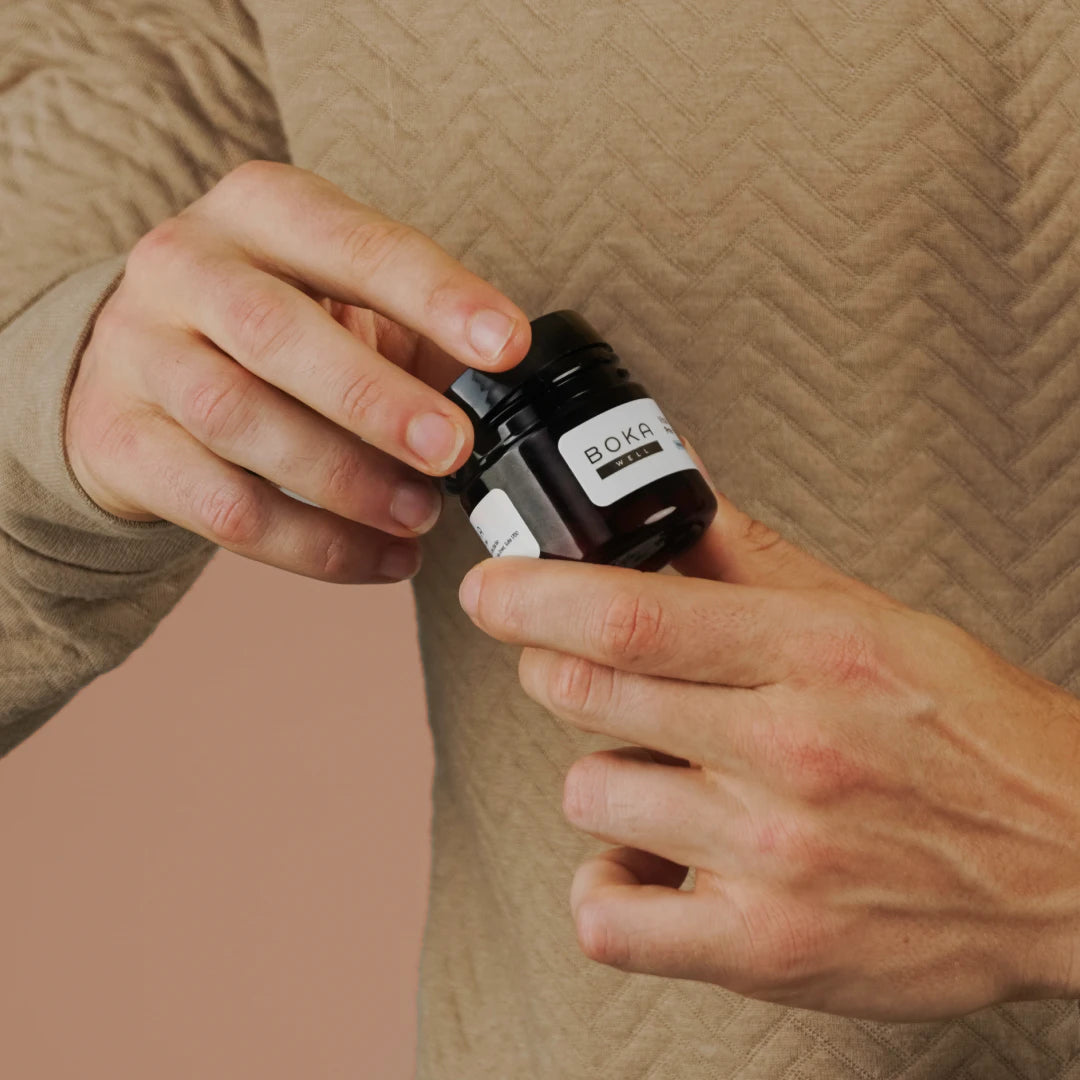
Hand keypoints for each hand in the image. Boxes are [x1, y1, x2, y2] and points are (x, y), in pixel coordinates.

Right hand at [65, 160, 529, 582]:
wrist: (133, 366)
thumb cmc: (269, 328)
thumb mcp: (338, 300)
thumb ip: (415, 335)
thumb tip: (501, 394)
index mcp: (259, 211)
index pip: (352, 243)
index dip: (434, 294)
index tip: (506, 345)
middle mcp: (185, 266)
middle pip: (276, 332)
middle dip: (376, 400)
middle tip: (453, 450)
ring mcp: (139, 354)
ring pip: (239, 422)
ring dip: (346, 482)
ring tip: (420, 516)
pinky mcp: (117, 442)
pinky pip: (222, 508)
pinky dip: (314, 546)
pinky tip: (380, 560)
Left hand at [456, 489, 1079, 1019]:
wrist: (1071, 862)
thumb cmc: (969, 733)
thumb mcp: (871, 618)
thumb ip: (753, 557)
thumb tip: (670, 490)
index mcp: (813, 654)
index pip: (631, 613)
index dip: (533, 594)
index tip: (487, 588)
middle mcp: (789, 753)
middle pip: (586, 694)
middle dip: (556, 668)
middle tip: (582, 666)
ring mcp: (772, 858)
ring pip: (590, 793)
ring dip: (604, 772)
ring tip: (668, 771)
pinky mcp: (765, 947)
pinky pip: (609, 918)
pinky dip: (607, 885)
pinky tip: (650, 860)